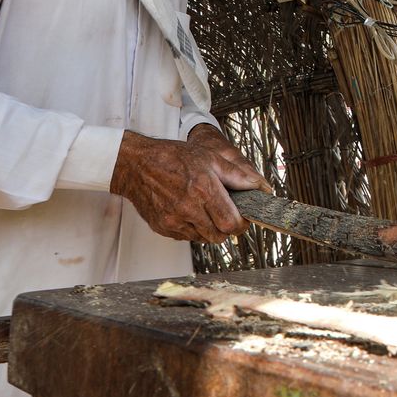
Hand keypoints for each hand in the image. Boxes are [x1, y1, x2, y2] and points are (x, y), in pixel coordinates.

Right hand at [110, 128, 270, 241]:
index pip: (231, 223)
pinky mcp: (163, 227)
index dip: (241, 224)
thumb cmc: (173, 158)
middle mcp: (188, 208)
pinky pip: (186, 236)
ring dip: (210, 229)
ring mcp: (174, 220)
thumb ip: (237, 175)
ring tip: (205, 209)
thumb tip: (259, 186)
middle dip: (227, 228)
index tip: (243, 218)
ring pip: (203, 238)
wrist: (137, 165)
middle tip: (226, 214)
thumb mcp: (209, 158)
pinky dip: (193, 228)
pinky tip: (189, 211)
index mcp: (203, 190)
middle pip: (219, 236)